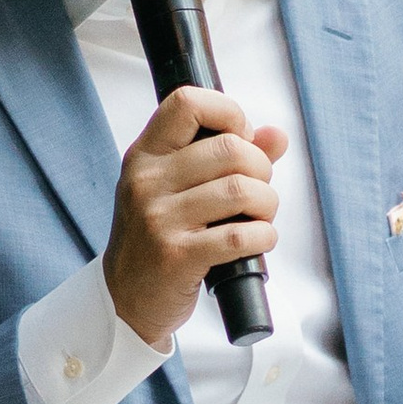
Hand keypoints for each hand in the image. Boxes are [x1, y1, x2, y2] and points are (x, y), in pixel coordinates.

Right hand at [103, 83, 285, 350]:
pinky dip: (263, 237)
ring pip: (241, 190)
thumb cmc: (156, 240)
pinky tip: (258, 241)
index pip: (187, 103)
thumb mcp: (176, 190)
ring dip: (267, 204)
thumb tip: (277, 136)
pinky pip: (240, 236)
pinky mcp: (178, 257)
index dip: (228, 113)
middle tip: (257, 190)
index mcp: (145, 156)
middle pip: (230, 148)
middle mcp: (148, 182)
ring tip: (260, 216)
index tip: (239, 139)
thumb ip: (226, 159)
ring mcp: (160, 220)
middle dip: (261, 168)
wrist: (125, 300)